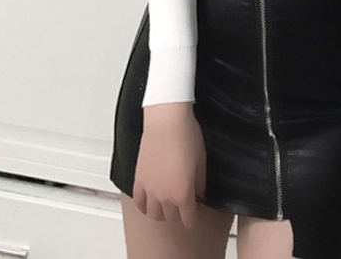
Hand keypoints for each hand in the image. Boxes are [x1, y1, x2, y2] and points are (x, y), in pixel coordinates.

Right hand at [133, 109, 206, 225]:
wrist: (167, 121)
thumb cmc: (186, 135)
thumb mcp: (201, 161)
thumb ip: (200, 183)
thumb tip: (199, 193)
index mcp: (183, 194)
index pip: (188, 220)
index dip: (193, 216)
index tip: (195, 210)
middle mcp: (164, 196)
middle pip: (171, 218)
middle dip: (179, 213)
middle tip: (183, 203)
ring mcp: (150, 189)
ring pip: (154, 215)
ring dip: (162, 212)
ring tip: (167, 204)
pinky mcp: (139, 179)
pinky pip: (139, 202)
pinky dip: (144, 205)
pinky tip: (150, 200)